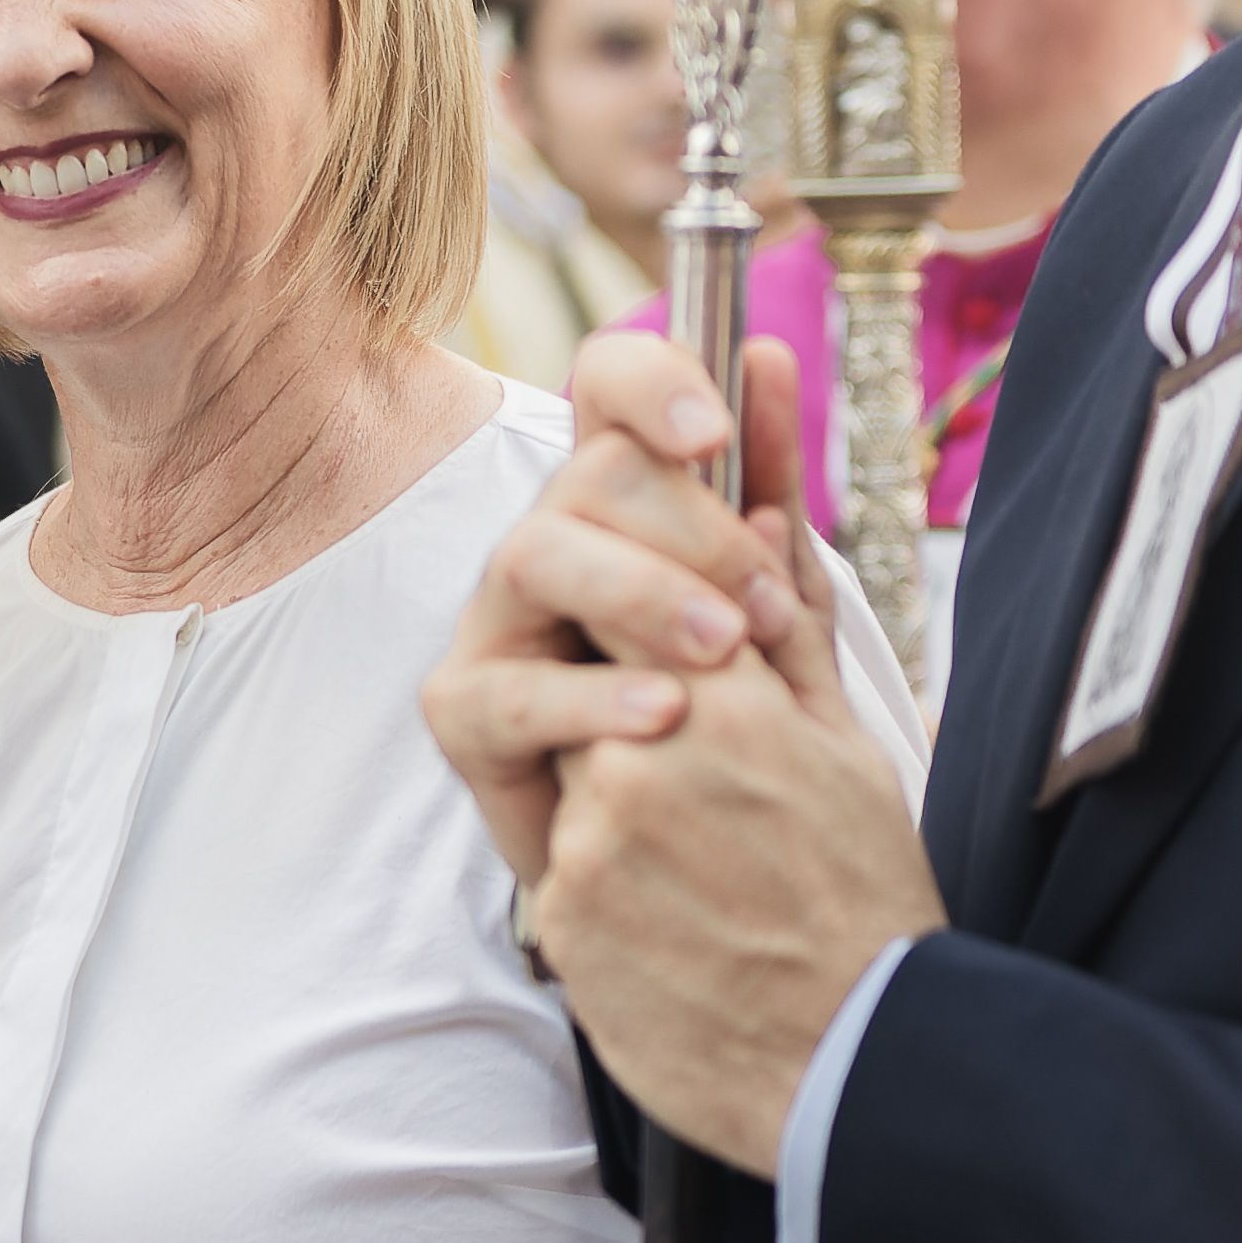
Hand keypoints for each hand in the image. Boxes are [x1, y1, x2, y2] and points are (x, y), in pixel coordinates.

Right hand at [422, 333, 809, 885]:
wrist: (717, 890)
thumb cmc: (739, 744)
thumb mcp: (776, 617)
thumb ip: (766, 498)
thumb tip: (762, 352)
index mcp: (625, 506)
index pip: (608, 387)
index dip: (650, 380)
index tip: (712, 431)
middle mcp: (551, 545)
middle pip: (584, 473)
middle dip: (682, 524)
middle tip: (759, 607)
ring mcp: (497, 624)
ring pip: (533, 555)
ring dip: (637, 592)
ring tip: (722, 655)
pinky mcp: (465, 713)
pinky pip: (506, 685)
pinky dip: (589, 697)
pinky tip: (665, 716)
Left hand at [540, 503, 944, 1175]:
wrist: (856, 1061)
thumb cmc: (864, 898)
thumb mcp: (848, 747)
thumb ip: (790, 622)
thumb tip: (763, 510)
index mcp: (726, 703)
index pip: (634, 596)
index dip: (642, 609)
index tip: (671, 645)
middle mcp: (643, 757)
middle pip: (585, 680)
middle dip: (626, 712)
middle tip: (696, 788)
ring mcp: (591, 836)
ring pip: (568, 772)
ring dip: (616, 801)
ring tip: (701, 867)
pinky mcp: (559, 910)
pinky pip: (559, 860)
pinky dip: (603, 880)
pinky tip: (673, 921)